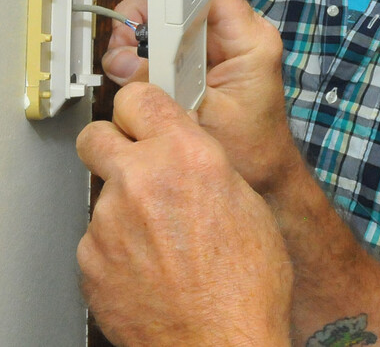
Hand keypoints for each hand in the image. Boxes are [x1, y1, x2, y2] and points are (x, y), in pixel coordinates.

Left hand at [77, 83, 291, 345]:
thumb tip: (192, 154)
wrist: (221, 342)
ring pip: (103, 193)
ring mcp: (109, 222)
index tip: (146, 115)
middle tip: (138, 164)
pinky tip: (151, 265)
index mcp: (189, 157)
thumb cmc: (247, 284)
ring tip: (163, 238)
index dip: (144, 107)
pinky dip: (118, 247)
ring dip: (125, 206)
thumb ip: (209, 166)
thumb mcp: (249, 202)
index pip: (140, 98)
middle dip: (114, 144)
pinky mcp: (90, 260)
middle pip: (96, 135)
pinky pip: (98, 238)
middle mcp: (141, 180)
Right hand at [102, 0, 298, 194]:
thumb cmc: (250, 150)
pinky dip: (144, 54)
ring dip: (137, 40)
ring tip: (131, 69)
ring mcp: (221, 47)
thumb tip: (128, 59)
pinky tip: (140, 76)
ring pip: (167, 19)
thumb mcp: (203, 115)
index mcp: (250, 40)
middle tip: (125, 46)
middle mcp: (238, 36)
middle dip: (141, 16)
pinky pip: (167, 42)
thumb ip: (163, 82)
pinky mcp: (205, 61)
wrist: (265, 176)